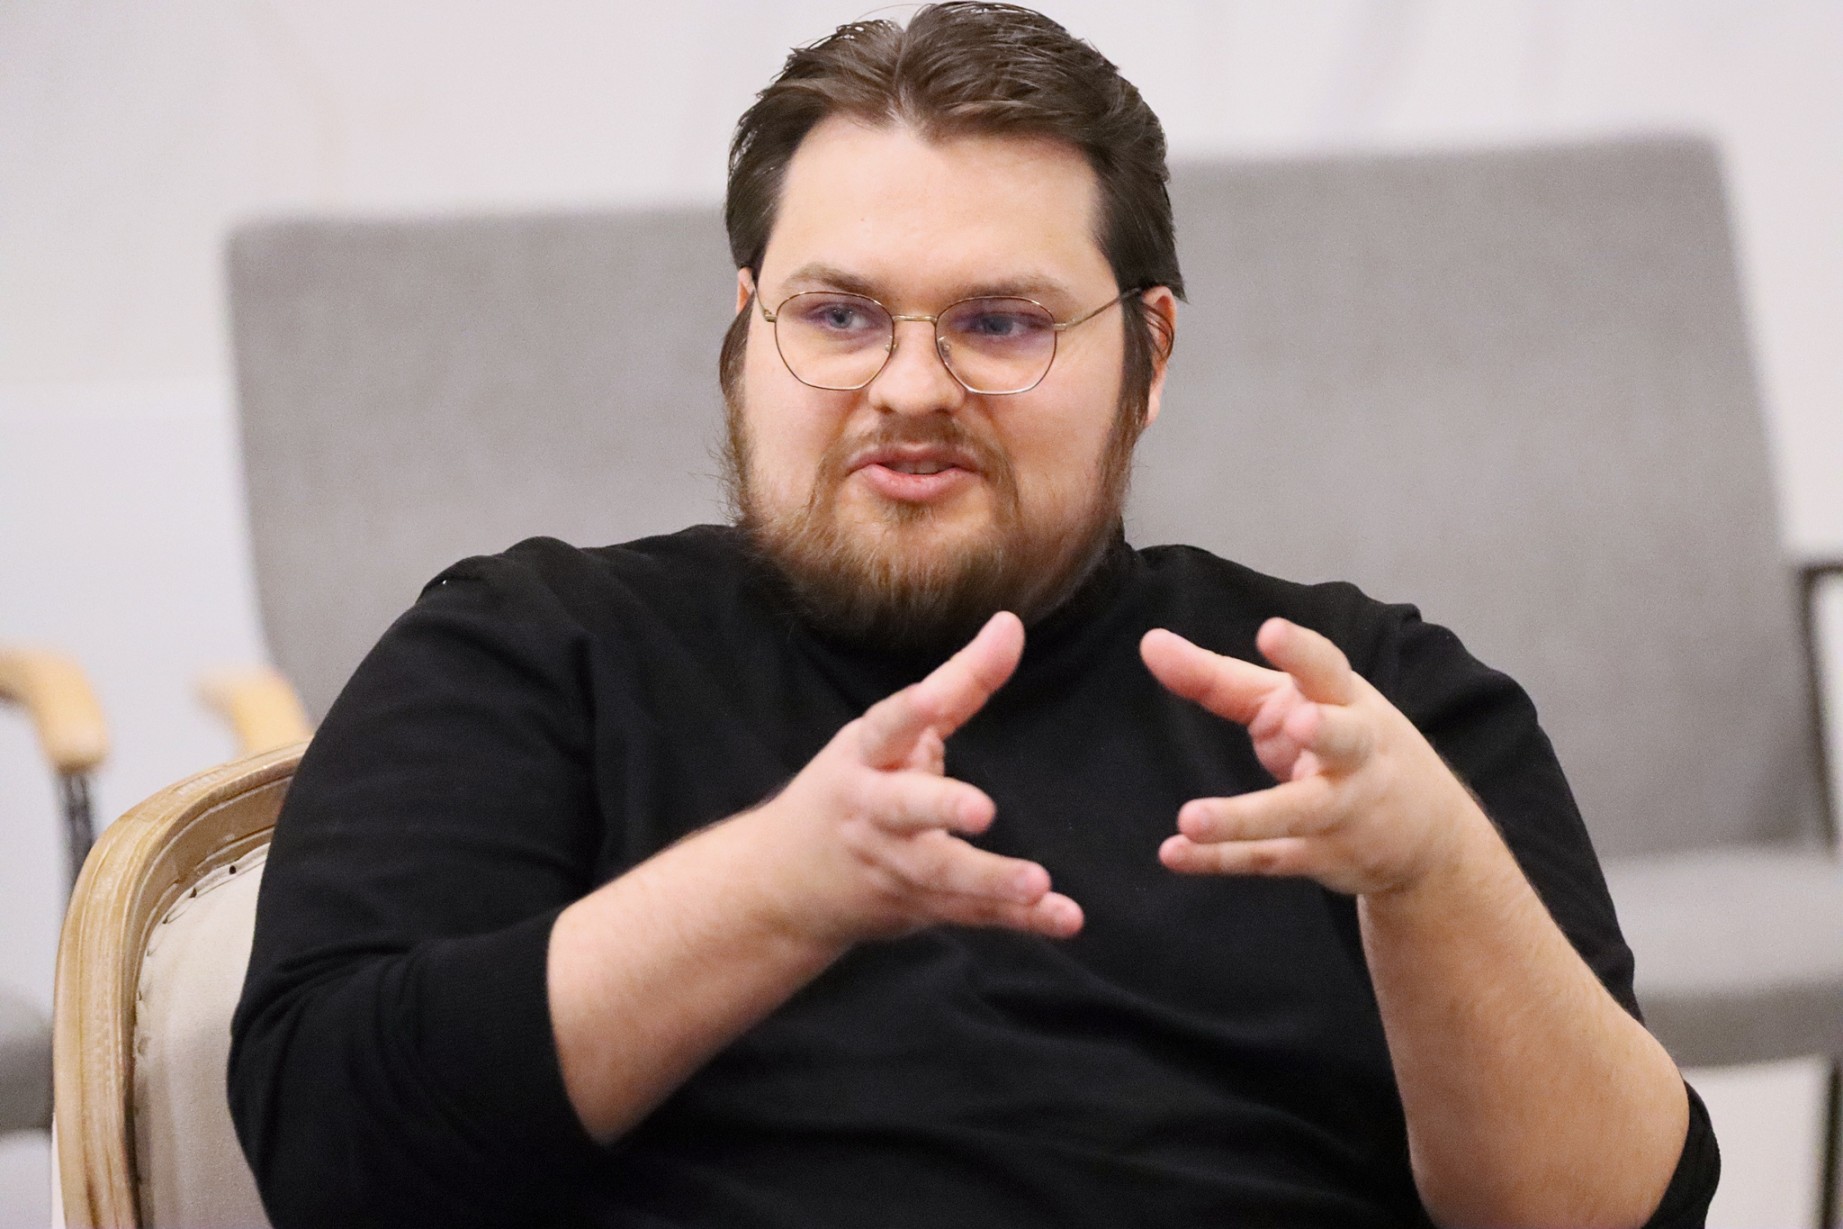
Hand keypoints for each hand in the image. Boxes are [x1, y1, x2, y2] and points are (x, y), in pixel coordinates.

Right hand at [750, 612, 1082, 946]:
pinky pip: (973, 913)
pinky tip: (1065, 917)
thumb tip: (1012, 623)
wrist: (784, 884)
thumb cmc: (855, 786)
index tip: (930, 697)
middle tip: (981, 810)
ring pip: (941, 874)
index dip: (908, 711)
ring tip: (1039, 882)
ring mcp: (893, 865)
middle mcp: (873, 812)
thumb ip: (958, 683)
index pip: (885, 727)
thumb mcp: (889, 733)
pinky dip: (1022, 919)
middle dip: (938, 808)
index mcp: (866, 757)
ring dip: (990, 881)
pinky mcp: (919, 906)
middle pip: (902, 809)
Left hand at [1140, 618, 1480, 896]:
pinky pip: (1266, 858)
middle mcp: (1354, 754)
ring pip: (1297, 813)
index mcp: (1346, 701)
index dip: (1302, 652)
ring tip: (1192, 818)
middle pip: (1345, 740)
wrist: (1426, 834)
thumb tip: (1151, 643)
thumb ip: (1220, 677)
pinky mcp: (1321, 856)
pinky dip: (1221, 858)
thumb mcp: (1293, 703)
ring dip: (1245, 817)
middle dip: (1327, 731)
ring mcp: (1341, 810)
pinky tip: (1175, 853)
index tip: (1271, 631)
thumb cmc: (1343, 743)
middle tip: (1298, 723)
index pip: (1328, 670)